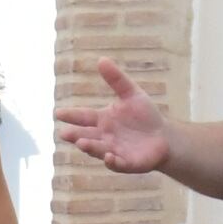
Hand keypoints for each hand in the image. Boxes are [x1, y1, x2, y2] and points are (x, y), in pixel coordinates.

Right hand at [58, 58, 171, 175]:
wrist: (164, 137)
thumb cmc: (145, 116)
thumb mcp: (132, 94)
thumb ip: (116, 79)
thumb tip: (101, 59)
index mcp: (102, 120)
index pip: (84, 117)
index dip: (71, 115)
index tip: (58, 113)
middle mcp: (104, 137)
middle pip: (86, 136)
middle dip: (75, 135)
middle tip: (64, 134)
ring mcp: (113, 151)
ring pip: (98, 150)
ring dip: (90, 147)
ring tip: (82, 143)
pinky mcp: (127, 163)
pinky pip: (117, 164)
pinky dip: (112, 162)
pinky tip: (109, 157)